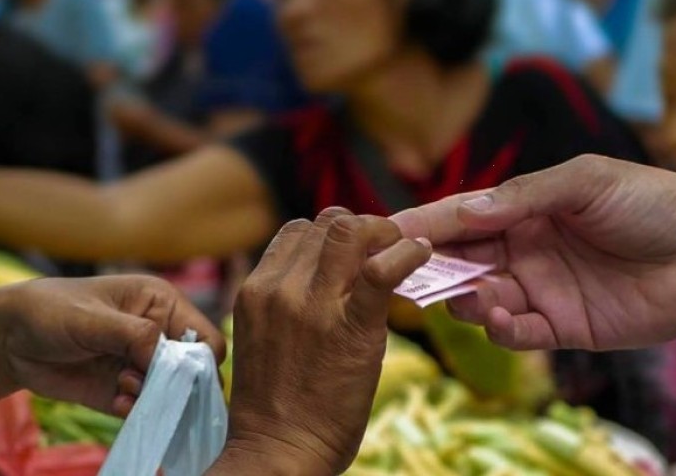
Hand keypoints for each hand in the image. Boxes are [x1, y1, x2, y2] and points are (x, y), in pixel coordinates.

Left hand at [0, 275, 223, 422]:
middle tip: (149, 386)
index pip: (203, 337)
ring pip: (170, 395)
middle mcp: (156, 335)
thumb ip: (136, 335)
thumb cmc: (49, 311)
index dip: (200, 360)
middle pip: (192, 371)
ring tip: (124, 390)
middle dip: (177, 384)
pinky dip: (135, 412)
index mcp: (161, 304)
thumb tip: (171, 360)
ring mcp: (139, 366)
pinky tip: (115, 402)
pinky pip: (143, 410)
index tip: (181, 375)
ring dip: (153, 399)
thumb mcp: (93, 318)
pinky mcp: (120, 393)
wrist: (5, 340)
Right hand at [210, 208, 430, 474]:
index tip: (355, 250)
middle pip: (326, 223)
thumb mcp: (262, 338)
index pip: (297, 231)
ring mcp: (312, 306)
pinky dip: (407, 253)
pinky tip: (420, 256)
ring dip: (384, 233)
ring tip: (403, 249)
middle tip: (385, 247)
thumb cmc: (274, 406)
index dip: (331, 233)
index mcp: (255, 290)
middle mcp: (279, 289)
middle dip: (362, 227)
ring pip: (351, 232)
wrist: (279, 451)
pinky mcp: (351, 327)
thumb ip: (283, 302)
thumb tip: (320, 280)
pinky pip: (382, 270)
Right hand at [391, 155, 675, 350]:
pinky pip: (520, 334)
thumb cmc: (651, 202)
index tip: (383, 231)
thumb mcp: (586, 181)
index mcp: (524, 210)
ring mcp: (541, 290)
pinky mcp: (564, 327)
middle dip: (431, 269)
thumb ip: (523, 196)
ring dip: (466, 300)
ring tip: (471, 296)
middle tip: (404, 277)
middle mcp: (524, 250)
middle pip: (461, 262)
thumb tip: (464, 211)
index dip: (423, 224)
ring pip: (482, 300)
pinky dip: (503, 330)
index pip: (461, 217)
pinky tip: (503, 318)